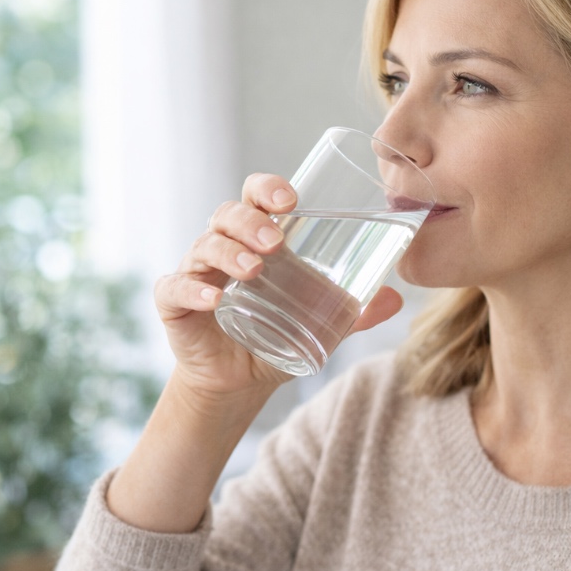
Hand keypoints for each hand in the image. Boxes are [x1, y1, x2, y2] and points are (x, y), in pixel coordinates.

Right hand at [154, 173, 405, 403]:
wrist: (239, 381)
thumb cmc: (276, 334)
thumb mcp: (319, 322)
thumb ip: (353, 310)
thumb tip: (396, 299)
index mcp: (255, 238)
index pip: (254, 196)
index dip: (268, 189)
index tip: (291, 200)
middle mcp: (222, 247)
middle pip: (227, 214)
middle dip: (251, 222)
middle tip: (277, 242)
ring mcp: (195, 272)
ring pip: (204, 245)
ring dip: (229, 253)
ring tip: (255, 271)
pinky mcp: (174, 303)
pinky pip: (174, 288)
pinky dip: (191, 290)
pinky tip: (212, 299)